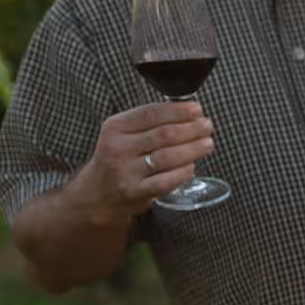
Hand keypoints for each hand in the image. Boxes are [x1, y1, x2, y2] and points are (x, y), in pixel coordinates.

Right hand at [78, 101, 214, 221]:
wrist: (97, 194)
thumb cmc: (118, 158)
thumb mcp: (122, 134)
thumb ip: (148, 122)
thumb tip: (188, 112)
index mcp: (115, 128)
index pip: (151, 114)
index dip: (179, 111)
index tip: (197, 109)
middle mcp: (118, 148)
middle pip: (163, 134)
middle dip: (191, 129)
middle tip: (207, 126)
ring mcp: (126, 172)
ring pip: (167, 157)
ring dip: (193, 149)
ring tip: (207, 143)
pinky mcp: (135, 192)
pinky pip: (165, 181)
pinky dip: (182, 172)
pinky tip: (192, 166)